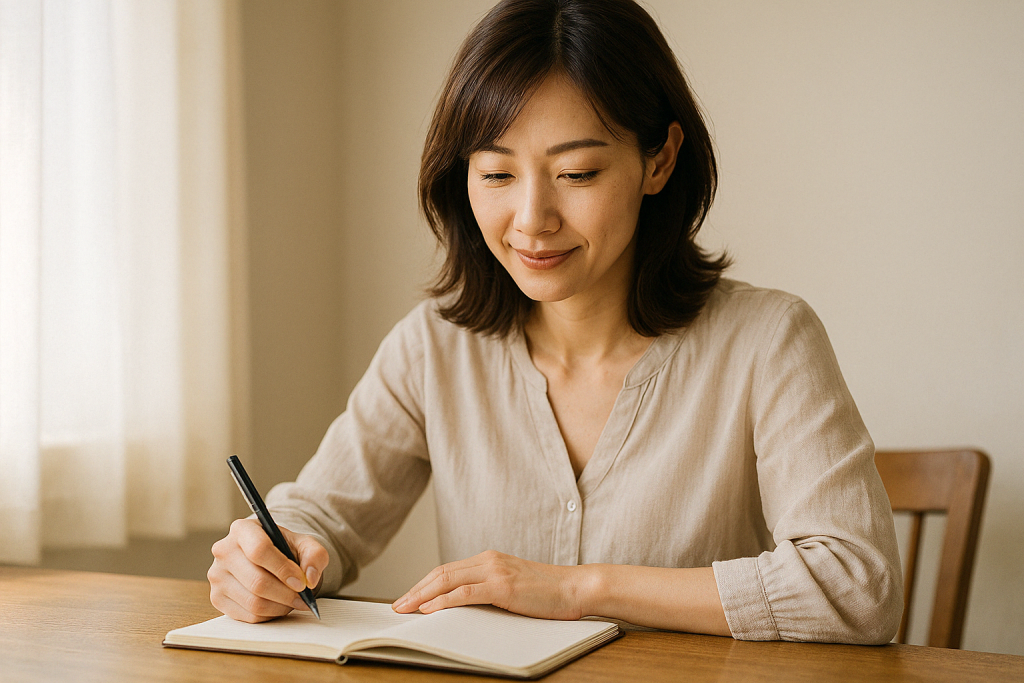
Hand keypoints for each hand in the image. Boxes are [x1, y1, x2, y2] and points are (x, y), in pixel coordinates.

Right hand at [208, 518, 328, 622]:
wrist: (269, 557)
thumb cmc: (285, 548)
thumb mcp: (305, 544)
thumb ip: (315, 555)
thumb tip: (310, 578)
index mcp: (242, 529)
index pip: (259, 550)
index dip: (283, 569)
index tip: (302, 582)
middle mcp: (223, 551)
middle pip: (257, 582)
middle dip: (286, 594)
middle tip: (303, 597)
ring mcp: (217, 576)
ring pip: (253, 602)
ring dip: (280, 607)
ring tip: (293, 601)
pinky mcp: (217, 598)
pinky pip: (248, 616)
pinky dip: (269, 615)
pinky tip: (278, 605)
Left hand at [392, 550, 589, 619]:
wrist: (576, 587)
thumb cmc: (548, 592)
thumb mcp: (513, 587)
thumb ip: (490, 590)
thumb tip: (465, 606)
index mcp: (490, 559)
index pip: (447, 570)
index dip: (424, 584)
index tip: (408, 598)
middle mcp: (488, 560)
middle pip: (441, 573)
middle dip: (416, 590)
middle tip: (397, 606)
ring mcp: (495, 571)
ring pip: (447, 580)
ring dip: (421, 596)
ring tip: (405, 608)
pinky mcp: (503, 586)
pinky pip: (465, 593)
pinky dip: (443, 601)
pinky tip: (430, 609)